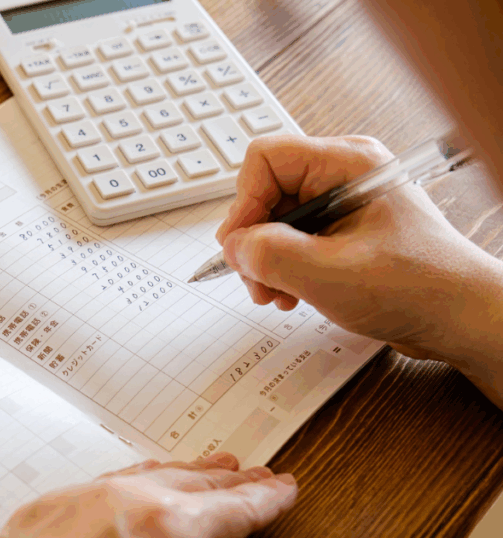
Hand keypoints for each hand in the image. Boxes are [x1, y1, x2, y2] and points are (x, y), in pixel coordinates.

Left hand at [0, 452, 295, 537]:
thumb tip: (220, 535)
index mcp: (165, 527)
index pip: (233, 509)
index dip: (264, 500)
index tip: (282, 489)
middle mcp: (125, 502)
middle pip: (196, 484)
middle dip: (232, 482)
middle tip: (260, 477)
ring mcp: (83, 499)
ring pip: (150, 476)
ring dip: (188, 473)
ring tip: (217, 466)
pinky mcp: (48, 508)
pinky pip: (105, 481)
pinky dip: (138, 477)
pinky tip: (150, 474)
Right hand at [215, 135, 502, 401]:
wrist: (460, 318)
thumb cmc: (419, 288)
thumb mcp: (329, 275)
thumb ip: (270, 255)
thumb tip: (234, 246)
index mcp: (347, 164)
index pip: (266, 159)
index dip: (244, 202)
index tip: (240, 246)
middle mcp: (343, 175)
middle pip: (267, 191)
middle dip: (254, 240)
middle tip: (256, 280)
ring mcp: (343, 202)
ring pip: (276, 218)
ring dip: (266, 259)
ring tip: (276, 292)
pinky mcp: (343, 229)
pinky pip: (294, 237)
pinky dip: (283, 266)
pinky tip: (292, 292)